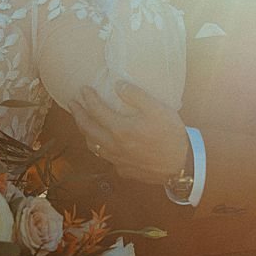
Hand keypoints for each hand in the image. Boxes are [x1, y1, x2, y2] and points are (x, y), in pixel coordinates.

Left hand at [69, 81, 187, 185]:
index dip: (88, 98)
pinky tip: (103, 145)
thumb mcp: (157, 108)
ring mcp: (118, 160)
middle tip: (72, 104)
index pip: (96, 110)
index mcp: (119, 129)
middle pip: (87, 129)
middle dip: (77, 114)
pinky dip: (100, 148)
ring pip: (93, 146)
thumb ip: (135, 95)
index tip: (83, 89)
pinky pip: (106, 158)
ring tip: (82, 123)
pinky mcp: (125, 171)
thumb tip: (117, 85)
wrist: (182, 165)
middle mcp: (113, 146)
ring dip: (85, 132)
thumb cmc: (171, 135)